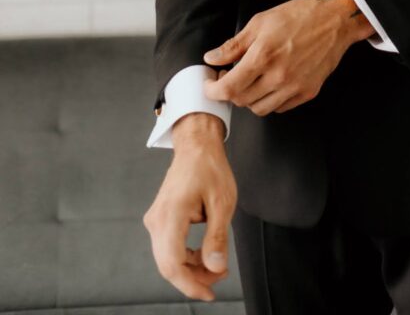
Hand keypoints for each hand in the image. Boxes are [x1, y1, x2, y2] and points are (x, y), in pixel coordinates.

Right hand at [143, 113, 236, 301]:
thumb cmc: (209, 168)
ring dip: (191, 268)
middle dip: (194, 278)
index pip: (173, 263)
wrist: (196, 146)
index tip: (210, 293)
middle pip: (168, 265)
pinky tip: (204, 255)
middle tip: (220, 278)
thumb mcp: (222, 202)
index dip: (191, 284)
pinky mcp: (159, 220)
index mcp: (171, 214)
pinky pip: (169, 248)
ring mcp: (155, 220)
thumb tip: (215, 268)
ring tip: (217, 265)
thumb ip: (217, 238)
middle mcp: (157, 220)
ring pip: (168, 259)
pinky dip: (186, 257)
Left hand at [202, 0, 374, 115]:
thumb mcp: (260, 22)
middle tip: (229, 78)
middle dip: (230, 92)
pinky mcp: (308, 92)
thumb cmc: (298, 16)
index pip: (229, 88)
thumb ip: (234, 44)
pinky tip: (269, 84)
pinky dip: (269, 100)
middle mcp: (278, 76)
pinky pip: (280, 107)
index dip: (213, 91)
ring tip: (250, 81)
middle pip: (242, 101)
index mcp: (263, 56)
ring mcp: (295, 87)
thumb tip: (213, 58)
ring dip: (249, 99)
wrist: (334, 20)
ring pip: (260, 109)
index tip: (210, 86)